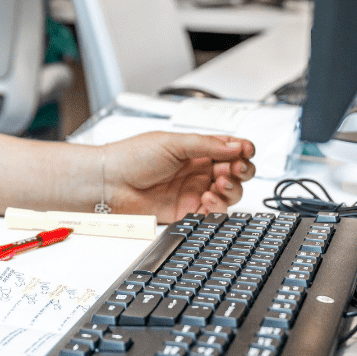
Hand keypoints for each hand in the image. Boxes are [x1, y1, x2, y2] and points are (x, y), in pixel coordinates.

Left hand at [99, 132, 256, 221]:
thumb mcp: (173, 143)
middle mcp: (198, 170)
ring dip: (232, 188)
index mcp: (196, 149)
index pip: (229, 149)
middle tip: (235, 168)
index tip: (246, 151)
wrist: (110, 183)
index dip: (242, 150)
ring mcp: (194, 191)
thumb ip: (206, 145)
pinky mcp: (188, 211)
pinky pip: (214, 212)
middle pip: (236, 172)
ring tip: (219, 183)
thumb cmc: (133, 157)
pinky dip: (217, 206)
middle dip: (242, 170)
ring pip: (230, 193)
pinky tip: (206, 197)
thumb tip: (235, 145)